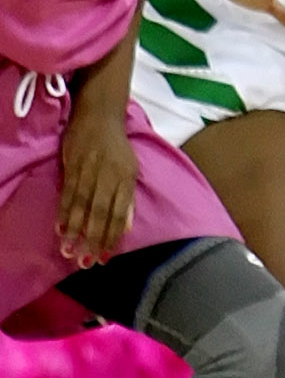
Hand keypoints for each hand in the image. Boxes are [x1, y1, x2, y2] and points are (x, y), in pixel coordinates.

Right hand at [57, 106, 136, 267]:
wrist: (100, 115)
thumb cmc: (117, 146)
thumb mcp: (131, 169)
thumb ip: (127, 198)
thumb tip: (127, 227)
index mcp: (127, 178)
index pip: (119, 212)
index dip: (112, 235)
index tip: (105, 256)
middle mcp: (109, 176)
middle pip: (100, 212)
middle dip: (93, 238)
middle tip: (86, 262)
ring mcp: (89, 171)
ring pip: (82, 205)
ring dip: (75, 230)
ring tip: (69, 252)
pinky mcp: (72, 166)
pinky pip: (67, 193)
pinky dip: (63, 213)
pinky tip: (60, 230)